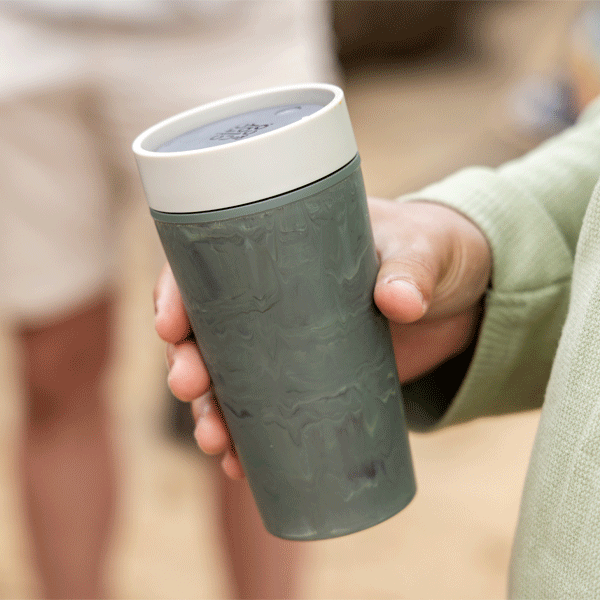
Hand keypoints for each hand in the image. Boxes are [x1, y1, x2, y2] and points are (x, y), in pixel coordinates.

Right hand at [154, 198, 491, 478]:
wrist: (462, 293)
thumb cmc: (432, 251)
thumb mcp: (422, 250)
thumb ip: (412, 270)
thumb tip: (399, 303)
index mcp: (282, 249)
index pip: (209, 264)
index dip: (176, 292)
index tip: (168, 324)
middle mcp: (274, 299)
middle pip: (206, 329)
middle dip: (187, 361)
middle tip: (189, 385)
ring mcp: (291, 344)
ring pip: (228, 377)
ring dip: (210, 411)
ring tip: (215, 441)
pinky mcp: (315, 380)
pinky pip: (268, 411)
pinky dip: (249, 439)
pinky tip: (241, 464)